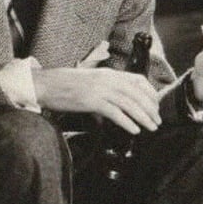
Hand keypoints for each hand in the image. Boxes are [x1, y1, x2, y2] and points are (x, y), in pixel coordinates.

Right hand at [32, 66, 159, 132]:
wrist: (45, 84)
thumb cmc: (65, 83)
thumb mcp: (91, 78)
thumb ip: (107, 84)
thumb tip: (121, 97)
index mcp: (109, 73)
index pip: (138, 80)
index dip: (150, 93)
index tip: (156, 105)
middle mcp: (108, 79)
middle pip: (137, 94)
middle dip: (151, 108)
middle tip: (157, 120)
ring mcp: (100, 90)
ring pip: (130, 104)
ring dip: (144, 117)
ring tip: (151, 127)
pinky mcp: (92, 101)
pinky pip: (115, 113)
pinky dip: (127, 122)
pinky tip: (134, 130)